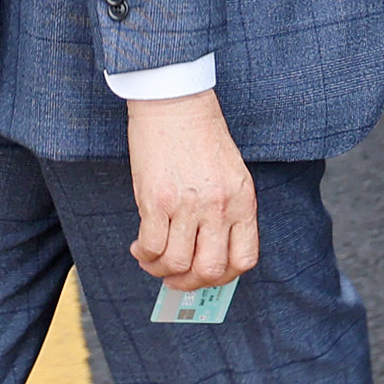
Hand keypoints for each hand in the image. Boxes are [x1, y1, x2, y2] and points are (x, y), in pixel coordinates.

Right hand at [125, 90, 257, 291]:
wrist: (175, 100)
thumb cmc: (201, 134)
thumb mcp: (229, 174)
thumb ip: (226, 211)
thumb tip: (209, 251)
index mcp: (242, 200)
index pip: (244, 259)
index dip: (224, 277)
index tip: (207, 274)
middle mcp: (219, 206)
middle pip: (210, 270)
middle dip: (190, 283)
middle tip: (175, 276)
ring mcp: (188, 205)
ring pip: (177, 264)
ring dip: (161, 270)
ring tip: (153, 259)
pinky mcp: (157, 200)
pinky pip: (151, 246)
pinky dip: (143, 255)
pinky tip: (139, 246)